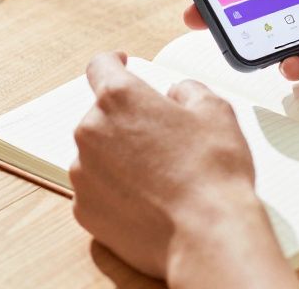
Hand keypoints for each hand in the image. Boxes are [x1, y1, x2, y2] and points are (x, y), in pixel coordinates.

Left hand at [71, 53, 297, 286]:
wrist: (206, 235)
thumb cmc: (212, 172)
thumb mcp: (215, 111)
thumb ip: (189, 90)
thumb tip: (176, 94)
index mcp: (119, 98)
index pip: (101, 66)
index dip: (114, 62)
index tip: (120, 64)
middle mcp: (91, 131)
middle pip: (102, 115)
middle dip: (128, 121)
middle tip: (163, 140)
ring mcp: (83, 173)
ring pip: (98, 154)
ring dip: (119, 157)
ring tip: (159, 177)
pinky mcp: (84, 209)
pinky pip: (96, 189)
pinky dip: (115, 191)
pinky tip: (147, 201)